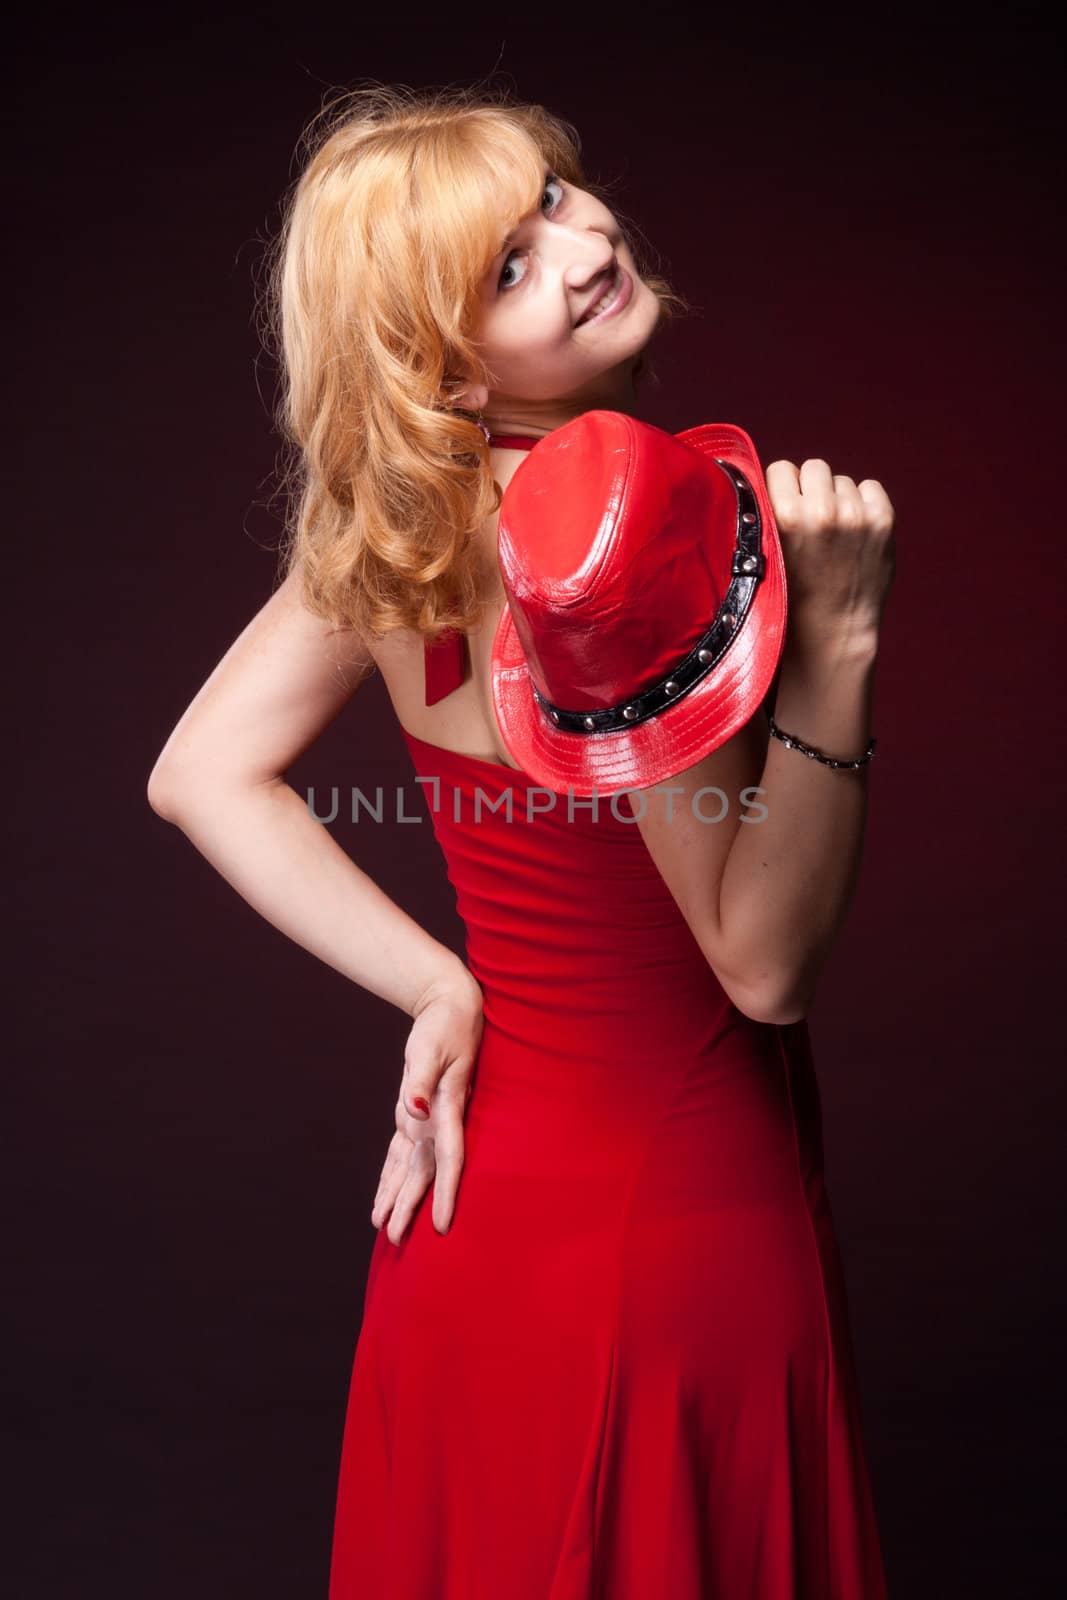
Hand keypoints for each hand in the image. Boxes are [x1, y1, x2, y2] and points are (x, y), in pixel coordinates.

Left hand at [370, 970, 483, 1244]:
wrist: (453, 1006)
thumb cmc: (444, 1026)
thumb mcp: (431, 1047)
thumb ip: (422, 1080)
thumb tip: (413, 1110)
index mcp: (449, 1108)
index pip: (449, 1159)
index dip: (447, 1194)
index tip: (441, 1225)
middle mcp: (439, 1120)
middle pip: (425, 1172)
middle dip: (411, 1205)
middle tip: (395, 1240)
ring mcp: (428, 1119)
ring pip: (412, 1167)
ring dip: (399, 1196)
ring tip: (385, 1229)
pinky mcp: (416, 1112)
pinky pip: (402, 1151)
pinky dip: (392, 1174)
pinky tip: (385, 1196)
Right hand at [765, 458, 895, 655]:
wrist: (833, 633)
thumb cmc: (793, 598)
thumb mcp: (767, 554)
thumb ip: (771, 514)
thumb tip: (779, 477)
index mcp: (784, 517)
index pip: (781, 469)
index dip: (783, 489)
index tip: (786, 509)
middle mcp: (821, 511)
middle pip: (814, 468)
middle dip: (811, 489)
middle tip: (811, 521)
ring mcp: (855, 516)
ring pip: (842, 481)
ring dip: (837, 501)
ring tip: (833, 537)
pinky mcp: (883, 522)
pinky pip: (870, 488)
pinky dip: (863, 504)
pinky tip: (854, 533)